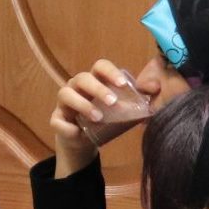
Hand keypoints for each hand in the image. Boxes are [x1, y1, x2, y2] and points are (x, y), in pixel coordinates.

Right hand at [50, 59, 136, 176]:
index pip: (100, 67)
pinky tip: (77, 132)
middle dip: (98, 89)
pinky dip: (67, 126)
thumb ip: (131, 107)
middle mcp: (77, 87)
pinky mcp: (56, 119)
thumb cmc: (104, 122)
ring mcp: (64, 102)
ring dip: (82, 104)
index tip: (122, 84)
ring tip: (97, 117)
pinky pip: (56, 120)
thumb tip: (152, 108)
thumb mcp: (119, 113)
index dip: (110, 72)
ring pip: (65, 94)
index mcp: (94, 82)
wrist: (84, 142)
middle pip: (82, 78)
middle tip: (113, 102)